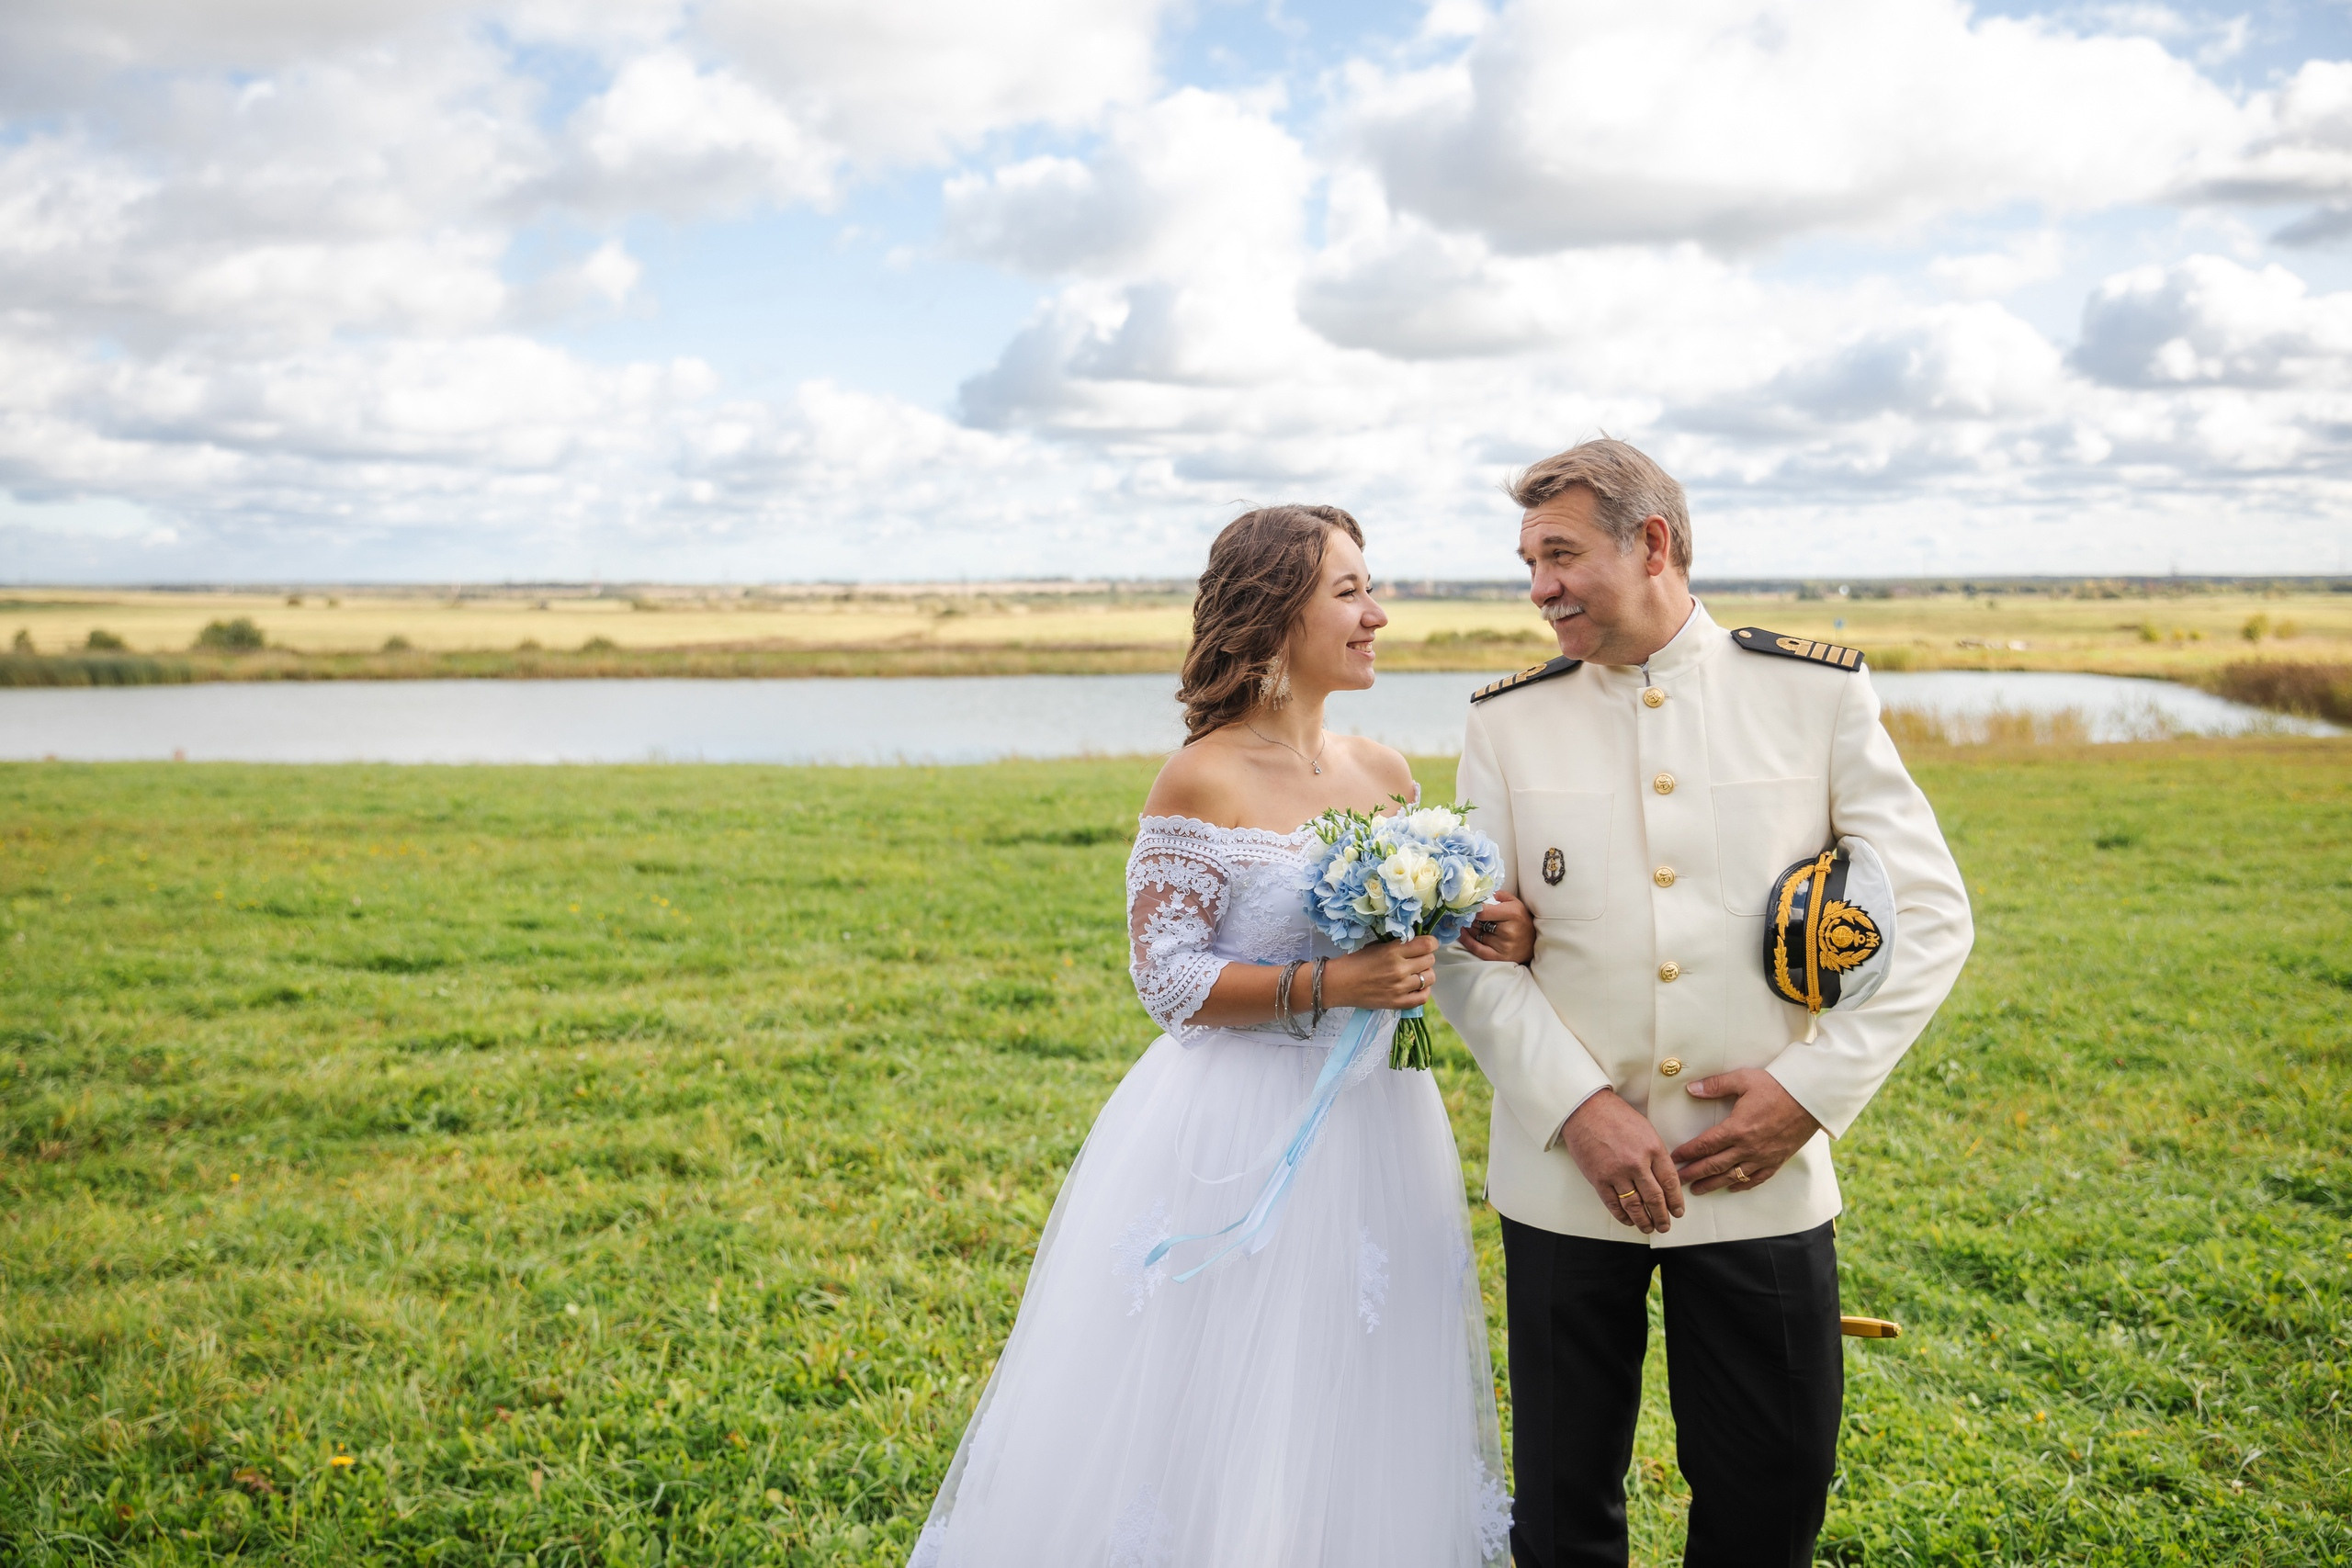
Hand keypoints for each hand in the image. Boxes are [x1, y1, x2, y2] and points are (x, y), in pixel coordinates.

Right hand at [1325, 935, 1438, 1010]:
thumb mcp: (1376, 946)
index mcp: (1393, 951)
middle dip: (1425, 957)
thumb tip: (1417, 942)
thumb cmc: (1356, 962)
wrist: (1339, 984)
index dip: (1431, 943)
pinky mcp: (1398, 1003)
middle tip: (1416, 959)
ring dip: (1425, 973)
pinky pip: (1423, 997)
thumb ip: (1397, 945)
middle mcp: (1399, 969)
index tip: (1427, 944)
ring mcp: (1400, 988)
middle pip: (1430, 960)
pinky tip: (1416, 987)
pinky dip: (1424, 990)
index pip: (1428, 945)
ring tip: (1415, 973)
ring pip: (1430, 978)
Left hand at [1457, 890, 1532, 964]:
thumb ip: (1500, 896)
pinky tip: (1462, 934)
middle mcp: (1508, 931)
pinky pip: (1478, 949)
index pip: (1483, 912)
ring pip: (1477, 935)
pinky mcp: (1500, 957)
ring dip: (1469, 928)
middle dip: (1469, 918)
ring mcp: (1504, 946)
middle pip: (1478, 923)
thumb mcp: (1515, 903)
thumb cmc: (1522, 920)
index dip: (1472, 909)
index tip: (1466, 907)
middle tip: (1463, 914)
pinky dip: (1467, 941)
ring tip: (1465, 922)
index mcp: (1512, 914)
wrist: (1533, 943)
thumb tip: (1483, 895)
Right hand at [1560, 1090, 1683, 1233]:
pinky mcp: (1599, 1179)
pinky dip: (1623, 1216)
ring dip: (1644, 1221)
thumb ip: (1656, 1154)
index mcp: (1653, 1148)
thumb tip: (1665, 1178)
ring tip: (1649, 1228)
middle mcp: (1637, 1163)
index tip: (1678, 1211)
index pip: (1670, 1182)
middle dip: (1662, 1216)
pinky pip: (1614, 1205)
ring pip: (1635, 1206)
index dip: (1676, 1201)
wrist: (1585, 1110)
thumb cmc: (1615, 1116)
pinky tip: (1628, 1220)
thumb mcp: (1646, 1130)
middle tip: (1665, 1225)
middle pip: (1655, 1199)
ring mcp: (1617, 1173)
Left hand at [1670, 1068, 1822, 1195]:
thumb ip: (1715, 1085)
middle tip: (1677, 1181)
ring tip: (1698, 1190)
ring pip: (1733, 1176)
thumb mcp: (1743, 1079)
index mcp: (1737, 1128)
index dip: (1688, 1153)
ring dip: (1713, 1184)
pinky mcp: (1777, 1160)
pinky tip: (1732, 1187)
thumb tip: (1691, 1089)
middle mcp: (1748, 1147)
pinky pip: (1757, 1178)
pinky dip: (1742, 1185)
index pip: (1705, 1145)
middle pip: (1715, 1165)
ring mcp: (1763, 1156)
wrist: (1811, 1098)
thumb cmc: (1777, 1086)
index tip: (1674, 1158)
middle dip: (1694, 1174)